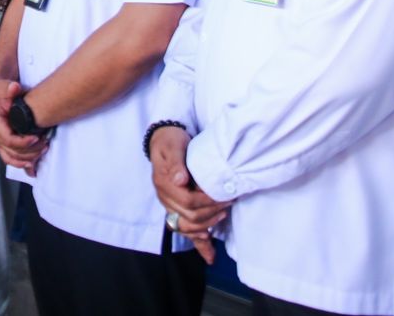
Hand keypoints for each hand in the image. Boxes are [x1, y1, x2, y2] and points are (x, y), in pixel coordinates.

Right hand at [0, 77, 48, 173]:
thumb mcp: (4, 86)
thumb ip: (10, 88)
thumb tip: (14, 87)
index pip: (8, 139)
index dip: (23, 142)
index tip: (37, 138)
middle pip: (12, 152)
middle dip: (30, 151)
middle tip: (45, 144)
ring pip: (11, 158)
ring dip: (27, 159)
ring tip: (43, 151)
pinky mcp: (2, 142)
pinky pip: (10, 158)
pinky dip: (21, 163)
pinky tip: (32, 166)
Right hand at [150, 125, 230, 264]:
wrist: (164, 140)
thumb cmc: (171, 141)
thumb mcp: (173, 145)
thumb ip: (176, 162)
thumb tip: (180, 180)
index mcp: (163, 183)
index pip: (188, 201)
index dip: (208, 201)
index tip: (224, 195)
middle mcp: (164, 198)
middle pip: (189, 216)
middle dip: (211, 212)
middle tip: (229, 203)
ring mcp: (169, 205)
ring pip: (187, 227)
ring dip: (207, 226)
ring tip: (223, 216)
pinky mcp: (175, 209)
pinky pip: (185, 230)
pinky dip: (199, 244)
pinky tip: (210, 254)